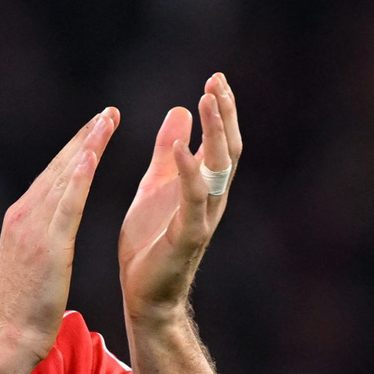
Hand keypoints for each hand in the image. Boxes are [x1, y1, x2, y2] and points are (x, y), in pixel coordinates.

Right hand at [0, 107, 119, 368]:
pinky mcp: (47, 242)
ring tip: (107, 120)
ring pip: (64, 177)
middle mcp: (23, 216)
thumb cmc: (21, 311)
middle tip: (106, 113)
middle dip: (83, 138)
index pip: (52, 178)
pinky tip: (93, 153)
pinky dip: (79, 174)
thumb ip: (37, 243)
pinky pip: (66, 201)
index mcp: (20, 221)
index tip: (94, 131)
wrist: (7, 337)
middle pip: (59, 169)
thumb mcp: (29, 267)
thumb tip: (46, 237)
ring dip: (86, 145)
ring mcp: (33, 228)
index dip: (74, 152)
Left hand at [119, 73, 240, 327]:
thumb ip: (168, 152)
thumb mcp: (155, 187)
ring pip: (219, 168)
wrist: (146, 296)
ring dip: (215, 133)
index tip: (214, 78)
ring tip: (206, 101)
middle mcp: (211, 198)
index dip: (220, 111)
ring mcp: (204, 217)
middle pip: (228, 148)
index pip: (220, 140)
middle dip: (224, 114)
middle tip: (216, 81)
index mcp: (202, 186)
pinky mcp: (188, 236)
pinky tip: (180, 147)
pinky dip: (188, 171)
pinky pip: (193, 200)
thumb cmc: (150, 243)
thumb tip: (180, 110)